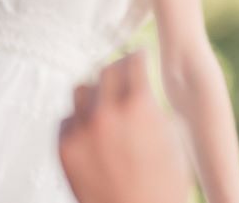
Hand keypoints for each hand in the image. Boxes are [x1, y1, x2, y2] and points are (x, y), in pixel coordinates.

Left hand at [59, 51, 188, 202]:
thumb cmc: (166, 183)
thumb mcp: (174, 137)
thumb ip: (155, 106)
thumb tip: (144, 84)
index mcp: (140, 105)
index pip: (133, 60)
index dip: (140, 56)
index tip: (141, 56)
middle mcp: (107, 112)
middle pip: (106, 70)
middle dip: (118, 70)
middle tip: (123, 75)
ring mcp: (82, 131)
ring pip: (81, 89)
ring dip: (95, 92)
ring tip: (105, 101)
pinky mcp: (65, 149)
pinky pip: (66, 119)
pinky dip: (79, 120)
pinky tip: (92, 128)